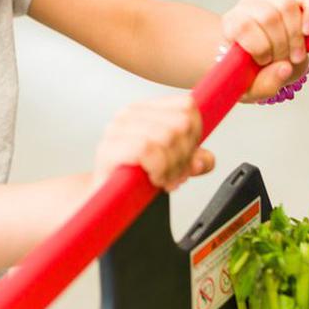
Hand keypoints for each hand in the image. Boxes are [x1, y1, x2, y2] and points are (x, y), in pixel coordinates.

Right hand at [92, 94, 214, 192]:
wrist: (103, 202)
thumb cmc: (135, 179)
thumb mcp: (172, 166)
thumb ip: (192, 159)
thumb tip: (205, 160)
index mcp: (145, 110)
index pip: (187, 106)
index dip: (195, 134)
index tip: (185, 156)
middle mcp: (129, 114)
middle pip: (181, 123)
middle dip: (184, 156)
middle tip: (173, 174)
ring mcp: (117, 129)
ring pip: (167, 137)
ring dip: (171, 167)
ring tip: (162, 179)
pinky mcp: (109, 148)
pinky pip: (147, 149)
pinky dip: (158, 168)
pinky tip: (153, 179)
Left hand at [219, 0, 308, 103]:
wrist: (258, 61)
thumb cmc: (251, 72)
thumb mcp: (251, 88)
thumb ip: (264, 85)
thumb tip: (285, 67)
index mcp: (231, 23)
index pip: (244, 25)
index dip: (260, 48)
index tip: (264, 62)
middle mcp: (249, 5)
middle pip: (269, 16)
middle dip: (281, 46)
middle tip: (283, 62)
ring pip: (287, 5)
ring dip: (296, 37)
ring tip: (295, 55)